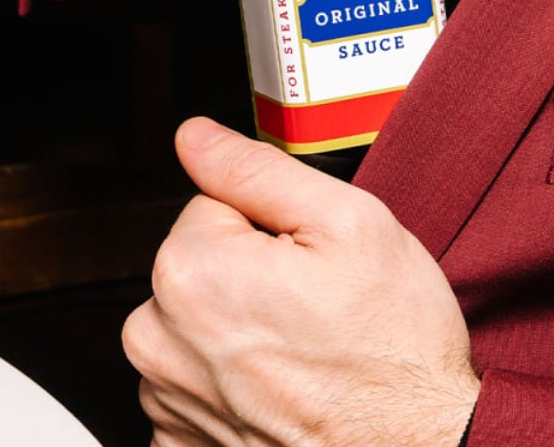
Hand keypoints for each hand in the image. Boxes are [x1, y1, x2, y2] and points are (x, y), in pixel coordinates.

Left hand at [123, 117, 479, 445]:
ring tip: (300, 354)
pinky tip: (277, 393)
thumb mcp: (347, 224)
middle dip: (247, 272)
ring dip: (237, 328)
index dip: (268, 225)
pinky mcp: (180, 441)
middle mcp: (159, 338)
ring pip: (194, 320)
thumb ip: (255, 168)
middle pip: (198, 261)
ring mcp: (166, 398)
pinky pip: (192, 381)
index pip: (212, 203)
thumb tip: (195, 136)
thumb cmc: (394, 353)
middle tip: (310, 309)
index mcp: (190, 271)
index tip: (306, 264)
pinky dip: (229, 384)